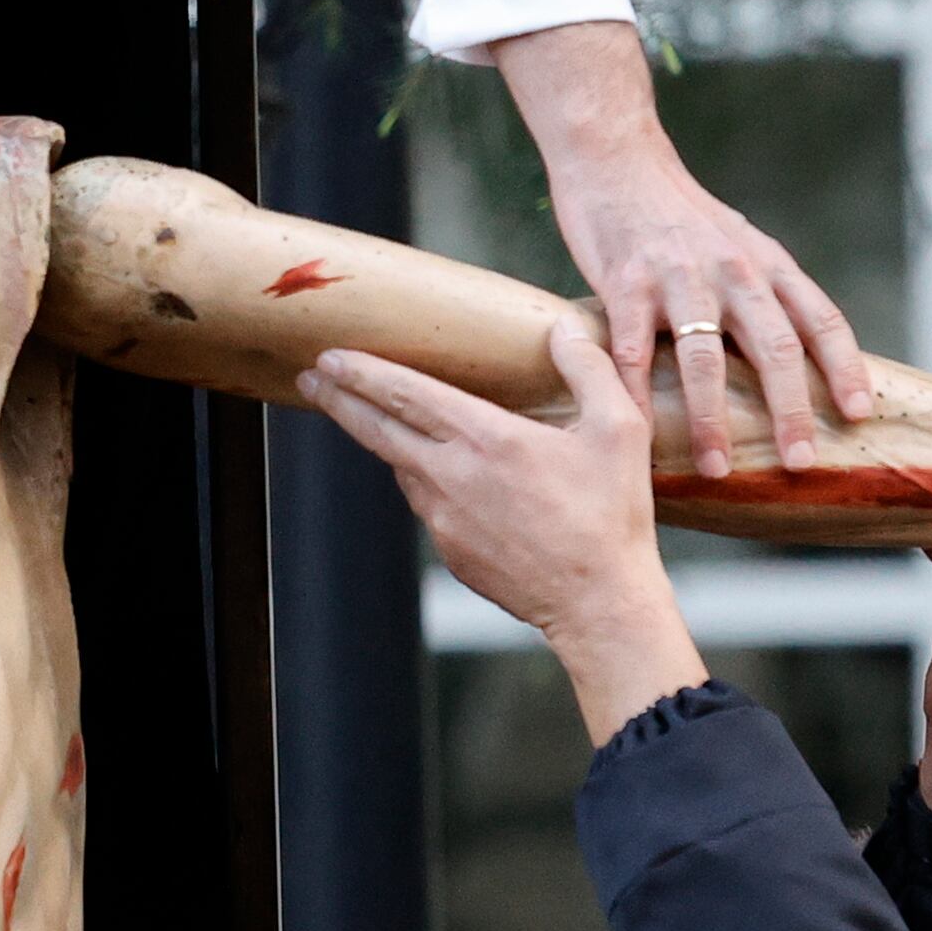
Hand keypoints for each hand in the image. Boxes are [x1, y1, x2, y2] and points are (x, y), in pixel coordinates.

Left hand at [304, 332, 701, 740]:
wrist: (598, 603)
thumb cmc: (610, 515)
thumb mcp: (618, 429)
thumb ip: (587, 368)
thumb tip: (562, 327)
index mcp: (485, 438)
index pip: (404, 393)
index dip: (361, 372)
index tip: (328, 356)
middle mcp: (451, 477)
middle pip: (378, 429)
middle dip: (339, 399)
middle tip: (313, 377)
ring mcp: (444, 519)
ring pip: (402, 468)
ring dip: (384, 440)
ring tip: (376, 418)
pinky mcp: (450, 552)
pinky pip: (427, 505)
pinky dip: (424, 481)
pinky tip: (439, 475)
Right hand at [492, 22, 872, 473]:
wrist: (615, 157)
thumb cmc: (676, 214)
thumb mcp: (737, 245)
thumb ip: (762, 295)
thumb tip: (790, 362)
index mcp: (767, 264)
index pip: (822, 320)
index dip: (845, 369)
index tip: (860, 416)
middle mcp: (734, 271)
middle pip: (775, 348)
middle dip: (791, 411)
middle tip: (800, 463)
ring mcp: (679, 276)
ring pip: (704, 359)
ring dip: (712, 420)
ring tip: (717, 466)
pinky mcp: (626, 281)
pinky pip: (634, 349)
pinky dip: (636, 394)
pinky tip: (638, 428)